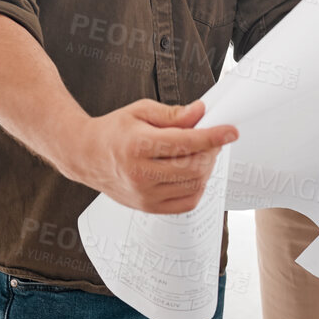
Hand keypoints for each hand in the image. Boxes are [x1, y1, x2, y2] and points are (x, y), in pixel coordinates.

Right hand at [68, 99, 235, 213]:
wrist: (86, 156)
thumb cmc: (114, 131)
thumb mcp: (140, 111)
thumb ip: (172, 114)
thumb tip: (200, 113)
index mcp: (137, 146)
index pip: (185, 143)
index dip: (213, 136)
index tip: (231, 131)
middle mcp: (140, 174)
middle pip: (193, 166)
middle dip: (211, 151)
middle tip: (213, 139)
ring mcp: (145, 195)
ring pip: (194, 185)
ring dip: (206, 168)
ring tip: (201, 153)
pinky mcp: (149, 208)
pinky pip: (187, 203)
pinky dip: (198, 187)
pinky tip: (193, 173)